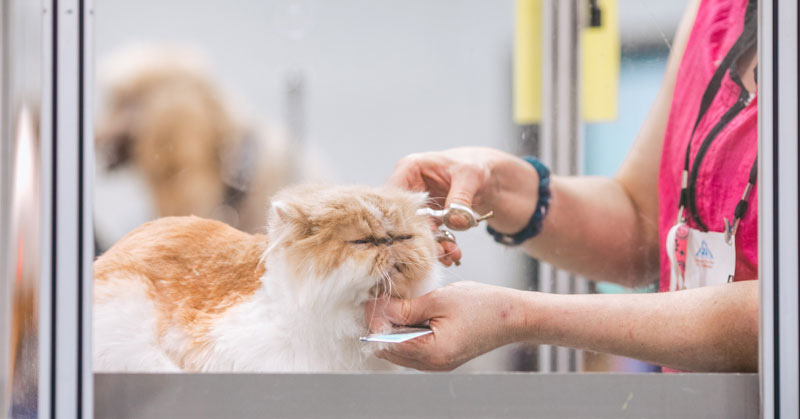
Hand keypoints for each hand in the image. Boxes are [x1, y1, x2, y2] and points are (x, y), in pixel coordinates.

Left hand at [364, 281, 524, 370]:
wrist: (513, 316)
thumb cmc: (481, 305)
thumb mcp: (439, 300)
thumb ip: (405, 308)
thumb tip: (376, 309)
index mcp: (432, 353)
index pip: (386, 342)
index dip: (375, 320)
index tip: (372, 298)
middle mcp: (432, 365)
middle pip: (390, 349)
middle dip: (381, 325)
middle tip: (381, 298)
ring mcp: (438, 364)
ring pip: (399, 349)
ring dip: (393, 328)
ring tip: (396, 304)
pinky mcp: (442, 358)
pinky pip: (413, 348)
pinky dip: (406, 332)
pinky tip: (410, 313)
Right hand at [389, 148, 539, 263]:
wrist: (486, 173)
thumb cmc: (474, 164)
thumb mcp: (470, 176)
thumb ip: (461, 197)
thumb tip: (456, 221)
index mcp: (410, 168)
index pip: (395, 195)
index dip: (403, 216)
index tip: (419, 234)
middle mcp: (408, 186)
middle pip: (403, 216)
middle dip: (420, 237)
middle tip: (438, 252)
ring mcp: (416, 203)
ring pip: (416, 229)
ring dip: (431, 245)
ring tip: (449, 255)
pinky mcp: (426, 217)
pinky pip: (429, 234)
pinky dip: (440, 245)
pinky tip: (452, 254)